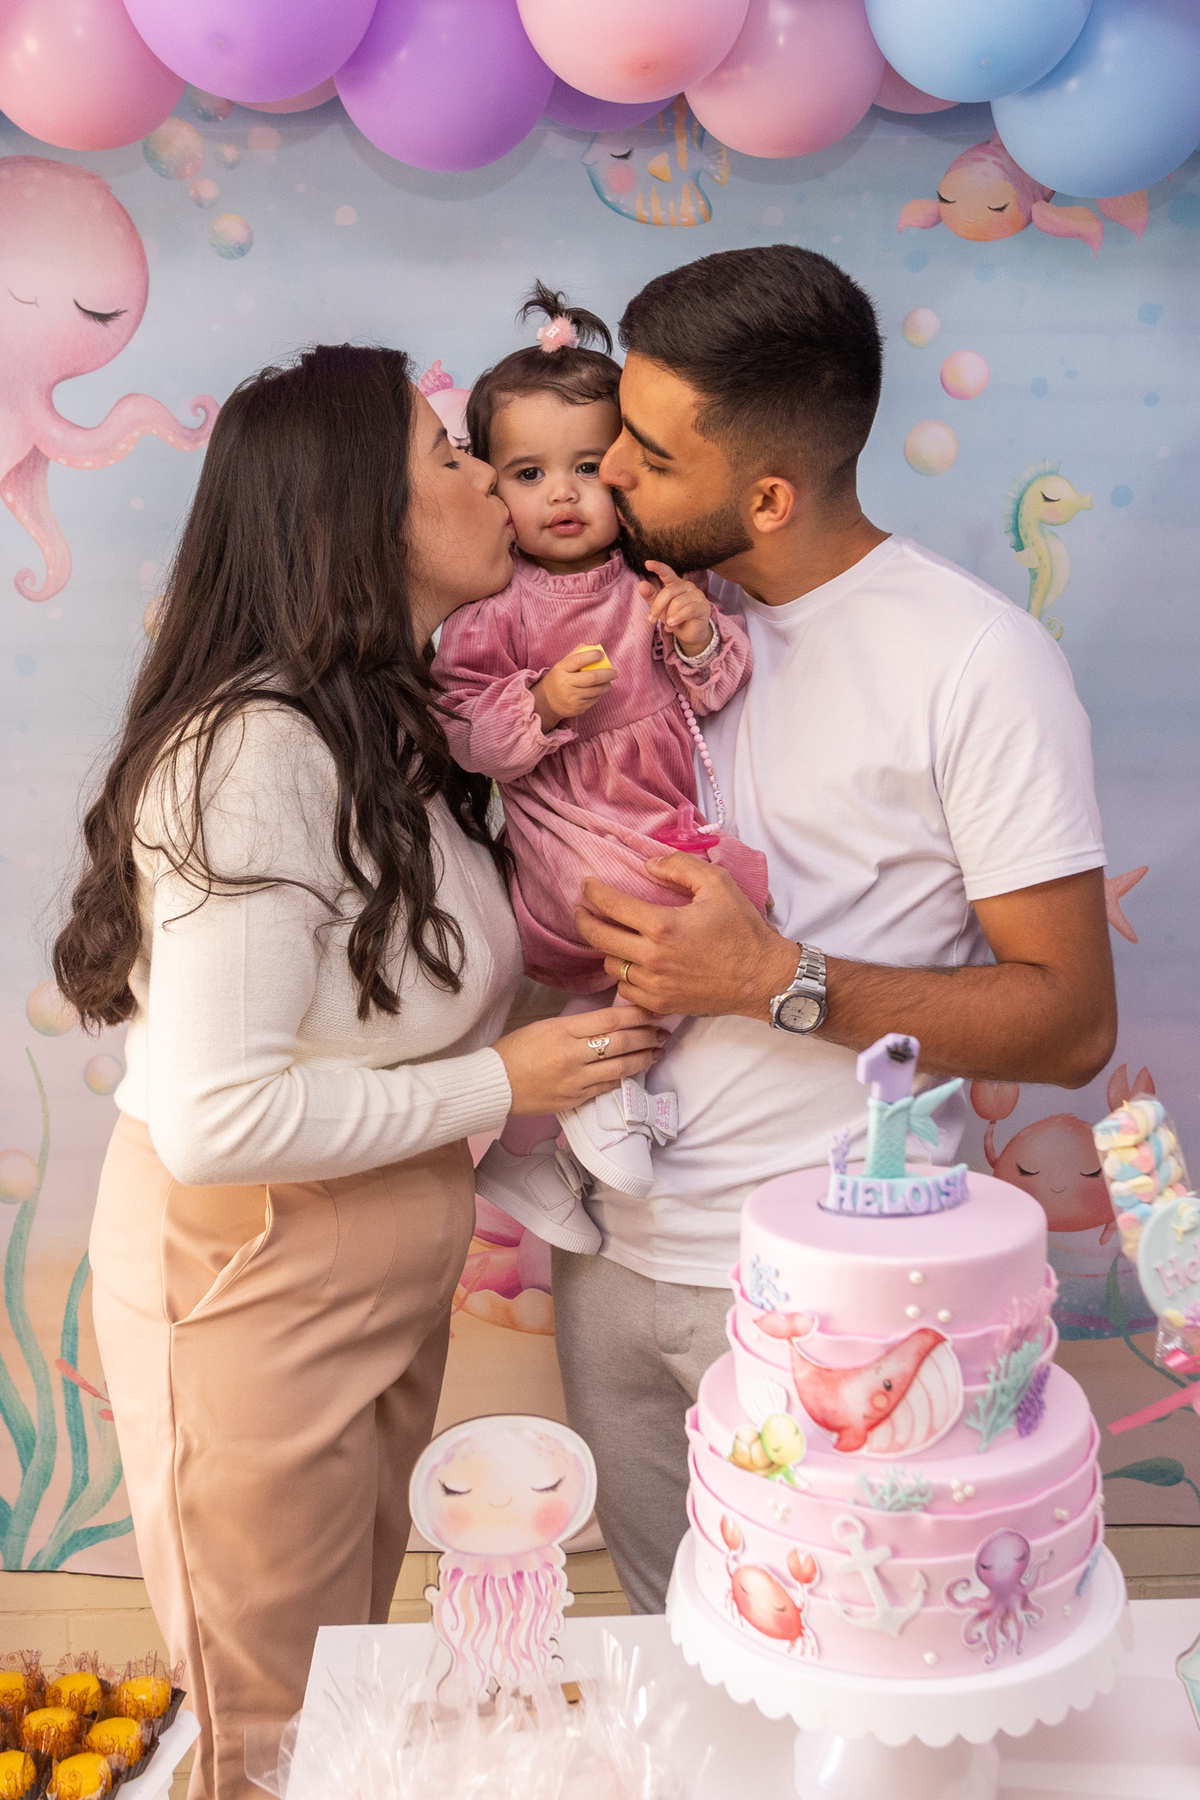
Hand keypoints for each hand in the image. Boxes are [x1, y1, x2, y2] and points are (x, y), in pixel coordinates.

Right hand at [494, 1004, 665, 1114]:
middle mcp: (572, 1055)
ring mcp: (575, 1080)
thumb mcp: (545, 1027)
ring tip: (657, 1052)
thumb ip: (578, 1026)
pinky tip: (636, 1070)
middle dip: (647, 1036)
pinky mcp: (575, 1099)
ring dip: (643, 1059)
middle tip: (663, 1032)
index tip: (654, 1011)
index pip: (610, 1019)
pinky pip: (607, 1087)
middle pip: (620, 1043)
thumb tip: (610, 1024)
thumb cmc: (516, 1050)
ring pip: (620, 1068)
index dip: (637, 1015)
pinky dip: (625, 1077)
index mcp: (563, 1030)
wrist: (495, 1084)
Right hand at [532, 645, 618, 731]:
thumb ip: (577, 653)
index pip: (578, 660)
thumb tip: (596, 647)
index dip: (592, 656)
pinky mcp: (577, 708)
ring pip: (596, 690)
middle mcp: (565, 684)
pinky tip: (597, 691)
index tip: (602, 654)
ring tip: (608, 682)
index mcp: (561, 669)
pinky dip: (599, 694)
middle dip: (608, 674)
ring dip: (606, 685)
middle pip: (592, 678)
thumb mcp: (563, 664)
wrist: (547, 701)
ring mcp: (571, 698)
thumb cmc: (560, 677)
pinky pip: (594, 700)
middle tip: (615, 672)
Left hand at [574, 855, 800, 1020]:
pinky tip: (632, 963)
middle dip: (583, 920)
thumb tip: (648, 866)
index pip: (611, 905)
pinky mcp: (661, 1003)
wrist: (763, 978)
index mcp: (663, 926)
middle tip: (581, 909)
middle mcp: (652, 957)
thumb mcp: (719, 884)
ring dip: (608, 948)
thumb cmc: (743, 930)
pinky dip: (624, 975)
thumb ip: (680, 866)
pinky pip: (626, 990)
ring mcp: (655, 984)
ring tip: (612, 936)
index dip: (593, 892)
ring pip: (611, 965)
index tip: (586, 885)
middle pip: (598, 938)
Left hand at [638, 561, 713, 656]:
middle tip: (651, 620)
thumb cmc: (674, 617)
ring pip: (677, 603)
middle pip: (668, 592)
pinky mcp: (703, 606)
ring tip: (668, 626)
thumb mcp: (660, 607)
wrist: (690, 633)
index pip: (667, 572)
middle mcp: (687, 586)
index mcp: (675, 583)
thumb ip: (651, 596)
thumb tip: (641, 584)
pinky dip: (678, 618)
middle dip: (657, 607)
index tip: (647, 563)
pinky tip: (672, 624)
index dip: (658, 567)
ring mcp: (697, 595)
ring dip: (669, 616)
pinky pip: (688, 610)